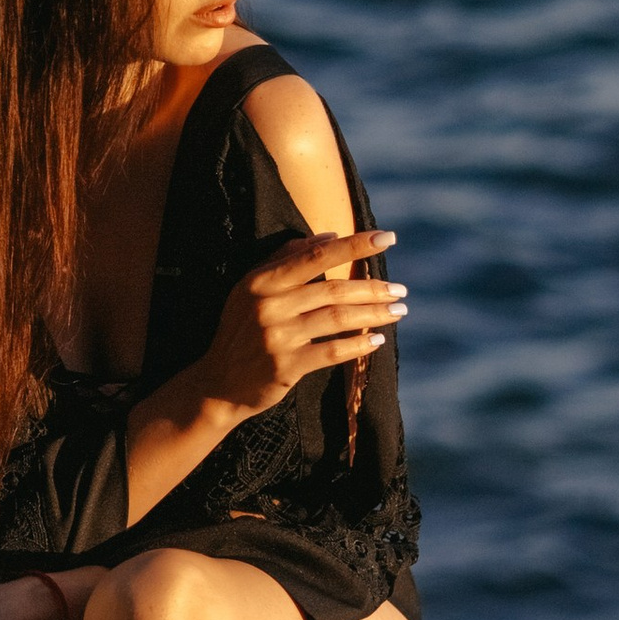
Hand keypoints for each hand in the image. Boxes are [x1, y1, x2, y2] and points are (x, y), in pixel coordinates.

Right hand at [191, 230, 405, 421]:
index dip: (354, 244)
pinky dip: (358, 345)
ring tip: (398, 311)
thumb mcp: (252, 288)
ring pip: (337, 319)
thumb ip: (286, 259)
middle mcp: (268, 305)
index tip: (387, 238)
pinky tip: (377, 340)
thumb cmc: (242, 329)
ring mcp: (277, 337)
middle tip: (400, 289)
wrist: (218, 383)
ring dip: (373, 314)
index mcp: (261, 281)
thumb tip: (329, 235)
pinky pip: (332, 351)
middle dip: (372, 287)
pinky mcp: (285, 367)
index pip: (315, 255)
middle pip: (333, 289)